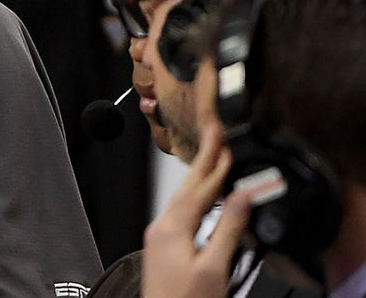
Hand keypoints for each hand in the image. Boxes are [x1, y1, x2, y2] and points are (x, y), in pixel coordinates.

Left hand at [142, 123, 275, 297]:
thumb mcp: (215, 267)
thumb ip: (227, 229)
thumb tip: (241, 197)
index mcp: (171, 228)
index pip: (198, 188)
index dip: (215, 166)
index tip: (227, 144)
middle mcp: (160, 228)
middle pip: (185, 187)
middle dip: (202, 159)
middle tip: (213, 132)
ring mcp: (158, 238)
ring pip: (180, 198)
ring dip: (198, 178)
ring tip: (212, 158)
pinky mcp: (162, 248)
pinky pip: (178, 212)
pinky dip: (194, 198)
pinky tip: (202, 199)